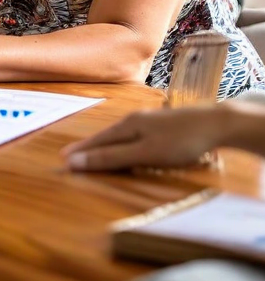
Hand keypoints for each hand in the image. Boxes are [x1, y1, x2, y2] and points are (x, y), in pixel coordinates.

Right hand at [62, 106, 227, 171]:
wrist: (218, 124)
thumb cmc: (180, 141)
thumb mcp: (144, 153)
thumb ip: (112, 158)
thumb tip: (76, 161)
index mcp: (127, 125)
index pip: (97, 141)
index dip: (80, 151)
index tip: (62, 159)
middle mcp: (135, 120)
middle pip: (106, 136)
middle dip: (89, 147)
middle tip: (72, 156)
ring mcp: (150, 122)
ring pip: (121, 136)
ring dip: (105, 145)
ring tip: (94, 153)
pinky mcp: (164, 127)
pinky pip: (134, 136)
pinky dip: (123, 144)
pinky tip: (128, 147)